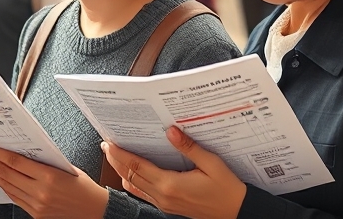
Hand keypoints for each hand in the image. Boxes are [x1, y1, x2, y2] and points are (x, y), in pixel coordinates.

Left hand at [0, 142, 107, 218]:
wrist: (97, 213)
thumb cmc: (85, 188)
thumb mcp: (66, 168)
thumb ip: (43, 161)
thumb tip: (22, 150)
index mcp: (48, 177)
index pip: (13, 162)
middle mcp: (39, 193)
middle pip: (4, 174)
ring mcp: (36, 206)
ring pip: (6, 186)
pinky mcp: (35, 215)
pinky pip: (14, 197)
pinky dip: (2, 186)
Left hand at [101, 126, 245, 218]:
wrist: (237, 212)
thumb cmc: (227, 189)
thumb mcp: (212, 164)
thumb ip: (190, 147)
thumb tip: (171, 131)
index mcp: (170, 184)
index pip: (136, 166)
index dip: (120, 154)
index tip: (109, 142)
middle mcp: (163, 195)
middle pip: (130, 175)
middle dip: (116, 159)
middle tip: (106, 144)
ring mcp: (164, 203)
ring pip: (134, 185)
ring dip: (121, 170)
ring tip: (113, 155)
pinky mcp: (168, 206)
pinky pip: (143, 193)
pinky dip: (132, 182)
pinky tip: (130, 174)